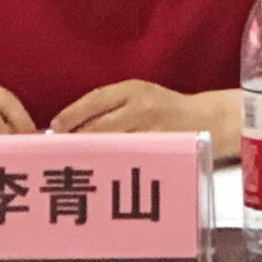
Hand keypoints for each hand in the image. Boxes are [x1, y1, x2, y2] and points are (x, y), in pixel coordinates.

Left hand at [51, 79, 237, 148]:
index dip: (72, 114)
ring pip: (112, 145)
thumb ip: (111, 104)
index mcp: (133, 89)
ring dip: (90, 155)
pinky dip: (112, 165)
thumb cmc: (165, 107)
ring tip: (71, 163)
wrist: (206, 118)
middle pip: (99, 126)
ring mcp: (151, 130)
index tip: (55, 127)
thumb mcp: (139, 93)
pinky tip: (100, 172)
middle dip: (76, 140)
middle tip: (57, 151)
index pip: (95, 100)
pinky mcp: (160, 149)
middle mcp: (141, 107)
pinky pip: (130, 159)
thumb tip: (73, 122)